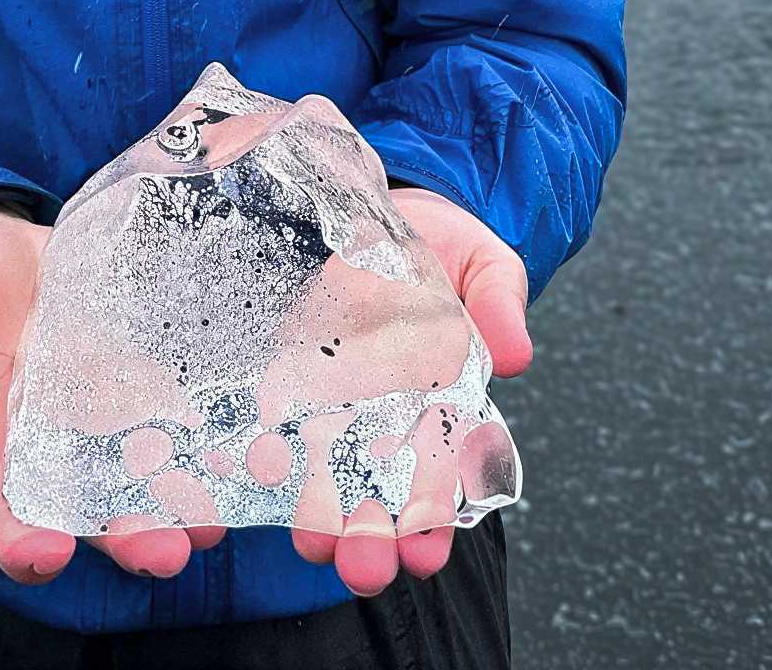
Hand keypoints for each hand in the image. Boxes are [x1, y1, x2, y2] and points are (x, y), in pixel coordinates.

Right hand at [0, 199, 225, 585]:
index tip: (48, 553)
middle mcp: (51, 443)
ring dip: (177, 503)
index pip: (0, 507)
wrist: (3, 247)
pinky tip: (245, 444)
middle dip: (127, 537)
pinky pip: (174, 413)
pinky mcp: (140, 377)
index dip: (21, 540)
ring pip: (142, 474)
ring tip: (215, 519)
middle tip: (167, 551)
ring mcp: (101, 414)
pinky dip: (206, 437)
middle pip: (87, 510)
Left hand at [288, 183, 529, 596]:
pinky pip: (268, 411)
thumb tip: (518, 355)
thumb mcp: (486, 264)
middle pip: (378, 490)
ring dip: (316, 513)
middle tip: (363, 569)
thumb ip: (500, 304)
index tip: (426, 553)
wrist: (381, 203)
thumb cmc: (446, 245)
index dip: (437, 519)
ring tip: (311, 544)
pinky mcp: (285, 363)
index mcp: (443, 405)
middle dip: (372, 537)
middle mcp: (384, 413)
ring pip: (323, 467)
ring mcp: (330, 393)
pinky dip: (261, 446)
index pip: (443, 477)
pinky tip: (253, 475)